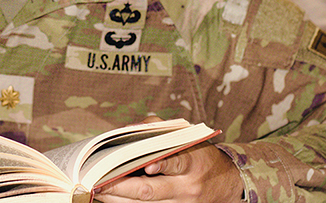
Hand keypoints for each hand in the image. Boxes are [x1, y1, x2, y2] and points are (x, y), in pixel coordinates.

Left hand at [94, 141, 242, 202]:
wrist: (227, 183)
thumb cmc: (199, 154)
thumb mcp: (186, 137)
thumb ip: (157, 129)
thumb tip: (127, 131)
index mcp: (191, 164)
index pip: (174, 163)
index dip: (160, 165)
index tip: (144, 165)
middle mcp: (186, 188)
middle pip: (150, 191)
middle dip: (121, 187)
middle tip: (99, 181)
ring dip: (118, 199)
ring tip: (98, 191)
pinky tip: (111, 198)